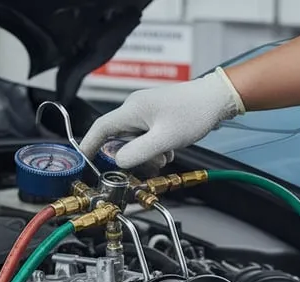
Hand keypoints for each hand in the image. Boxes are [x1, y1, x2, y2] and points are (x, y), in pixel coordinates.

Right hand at [79, 68, 244, 170]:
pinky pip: (147, 138)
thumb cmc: (193, 114)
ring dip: (147, 154)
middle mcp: (135, 109)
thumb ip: (139, 152)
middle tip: (149, 164)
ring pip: (135, 141)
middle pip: (119, 139)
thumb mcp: (165, 139)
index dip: (89, 144)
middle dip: (131, 156)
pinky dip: (155, 149)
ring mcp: (147, 113)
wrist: (216, 99)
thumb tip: (118, 162)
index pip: (101, 127)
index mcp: (132, 110)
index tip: (83, 160)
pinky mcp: (157, 117)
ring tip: (165, 155)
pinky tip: (169, 150)